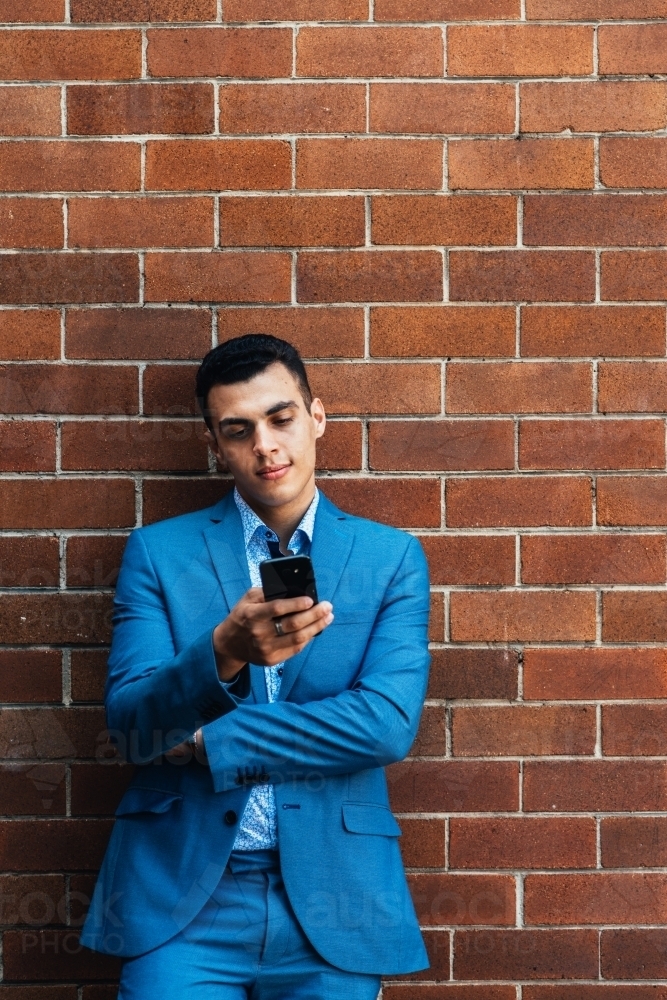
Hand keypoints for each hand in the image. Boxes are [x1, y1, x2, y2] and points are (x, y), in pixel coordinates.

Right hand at [212, 588, 333, 680]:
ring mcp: (266, 649)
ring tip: (328, 617)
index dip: (295, 604)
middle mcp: (259, 633)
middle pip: (292, 625)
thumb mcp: (248, 599)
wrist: (230, 644)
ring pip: (298, 639)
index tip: (311, 599)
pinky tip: (316, 628)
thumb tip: (293, 589)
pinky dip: (308, 638)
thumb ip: (267, 592)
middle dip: (314, 615)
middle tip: (328, 606)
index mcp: (252, 615)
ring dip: (317, 627)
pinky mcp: (272, 660)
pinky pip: (295, 649)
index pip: (276, 608)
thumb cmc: (243, 616)